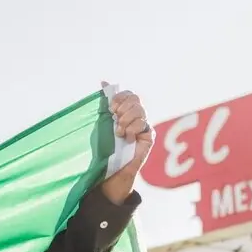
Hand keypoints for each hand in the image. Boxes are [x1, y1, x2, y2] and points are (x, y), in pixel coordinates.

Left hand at [100, 84, 153, 204]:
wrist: (109, 169)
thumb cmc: (104, 147)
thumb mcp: (102, 122)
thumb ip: (105, 103)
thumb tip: (103, 82)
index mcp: (125, 111)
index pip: (129, 94)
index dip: (120, 97)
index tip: (111, 108)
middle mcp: (136, 116)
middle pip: (135, 99)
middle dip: (123, 107)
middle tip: (115, 119)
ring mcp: (144, 126)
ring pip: (140, 110)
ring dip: (126, 120)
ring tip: (118, 132)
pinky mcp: (149, 136)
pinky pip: (144, 124)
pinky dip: (132, 129)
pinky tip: (127, 138)